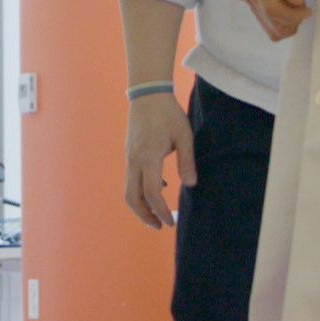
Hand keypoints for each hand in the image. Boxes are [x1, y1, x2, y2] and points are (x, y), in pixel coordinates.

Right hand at [122, 90, 195, 228]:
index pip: (152, 193)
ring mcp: (129, 157)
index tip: (170, 221)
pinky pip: (132, 179)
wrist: (147, 94)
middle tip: (160, 226)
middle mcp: (134, 160)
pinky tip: (160, 189)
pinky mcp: (130, 154)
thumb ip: (187, 161)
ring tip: (157, 214)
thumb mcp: (184, 135)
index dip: (160, 211)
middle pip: (132, 198)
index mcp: (148, 157)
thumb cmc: (168, 113)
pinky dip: (141, 191)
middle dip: (144, 216)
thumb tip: (191, 185)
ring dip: (141, 206)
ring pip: (129, 190)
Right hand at [234, 0, 316, 41]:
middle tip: (303, 8)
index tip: (308, 11)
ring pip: (264, 21)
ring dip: (284, 19)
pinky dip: (277, 17)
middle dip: (289, 18)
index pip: (271, 9)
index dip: (292, 16)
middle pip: (267, 17)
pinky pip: (261, 17)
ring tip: (296, 6)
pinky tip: (287, 7)